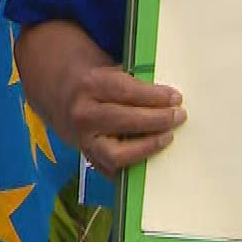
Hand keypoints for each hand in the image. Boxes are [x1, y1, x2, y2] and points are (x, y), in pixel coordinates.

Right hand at [63, 63, 184, 179]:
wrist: (62, 96)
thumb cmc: (97, 82)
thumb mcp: (110, 71)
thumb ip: (134, 83)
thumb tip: (169, 98)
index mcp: (90, 85)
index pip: (126, 91)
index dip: (154, 96)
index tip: (176, 98)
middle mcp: (83, 114)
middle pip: (124, 120)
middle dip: (156, 119)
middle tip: (178, 116)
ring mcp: (83, 141)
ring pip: (116, 153)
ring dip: (146, 147)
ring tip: (168, 137)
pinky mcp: (88, 159)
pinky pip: (113, 170)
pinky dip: (134, 165)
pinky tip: (152, 156)